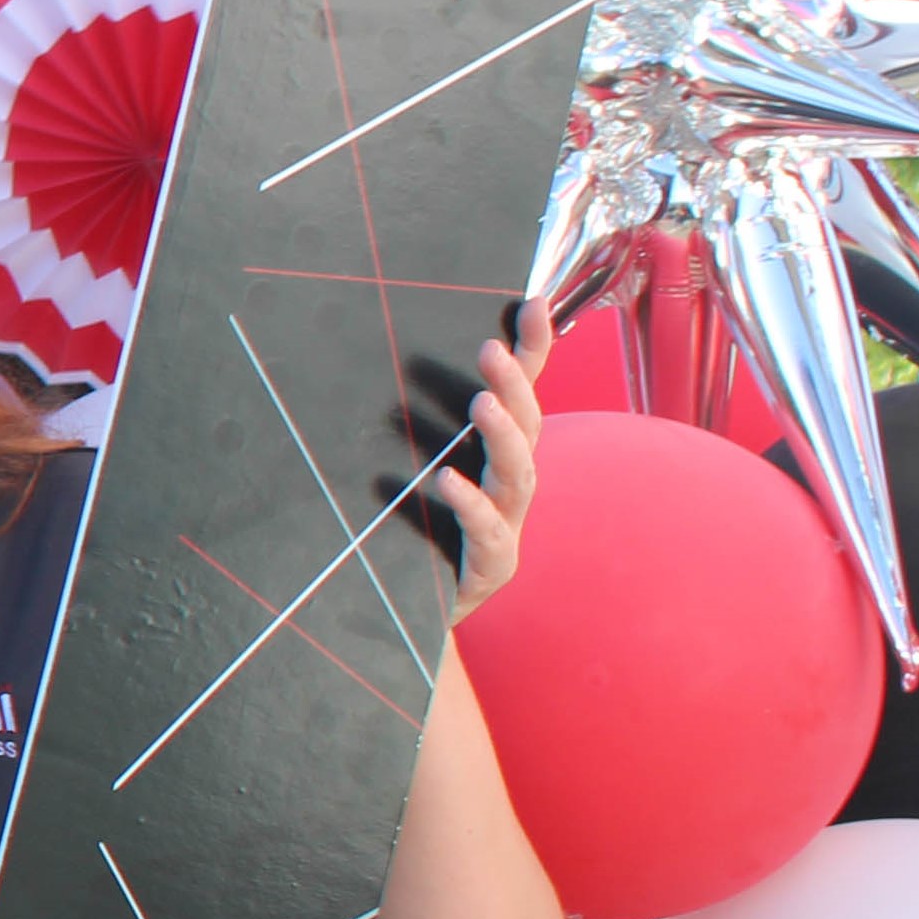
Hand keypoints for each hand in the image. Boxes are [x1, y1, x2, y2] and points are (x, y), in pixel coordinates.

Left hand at [390, 296, 550, 621]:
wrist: (407, 616)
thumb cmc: (411, 533)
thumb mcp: (411, 471)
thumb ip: (411, 426)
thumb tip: (386, 359)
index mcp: (496, 455)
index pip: (522, 393)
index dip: (533, 350)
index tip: (529, 303)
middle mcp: (510, 485)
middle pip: (526, 427)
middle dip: (514, 385)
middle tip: (491, 350)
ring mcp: (506, 525)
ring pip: (519, 475)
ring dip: (503, 435)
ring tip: (483, 403)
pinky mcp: (490, 566)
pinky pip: (489, 532)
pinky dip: (470, 504)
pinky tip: (447, 482)